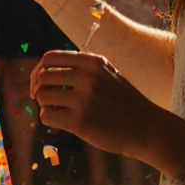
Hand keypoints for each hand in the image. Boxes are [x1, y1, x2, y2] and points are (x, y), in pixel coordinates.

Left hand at [30, 51, 156, 157]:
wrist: (146, 127)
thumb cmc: (123, 102)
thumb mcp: (107, 74)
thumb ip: (81, 69)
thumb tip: (43, 71)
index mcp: (92, 62)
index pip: (50, 57)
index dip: (39, 70)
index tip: (40, 82)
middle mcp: (87, 76)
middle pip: (43, 76)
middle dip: (39, 89)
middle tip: (47, 101)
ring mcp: (83, 98)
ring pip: (42, 95)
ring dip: (45, 105)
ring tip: (58, 111)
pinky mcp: (80, 121)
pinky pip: (47, 116)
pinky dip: (50, 119)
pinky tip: (62, 122)